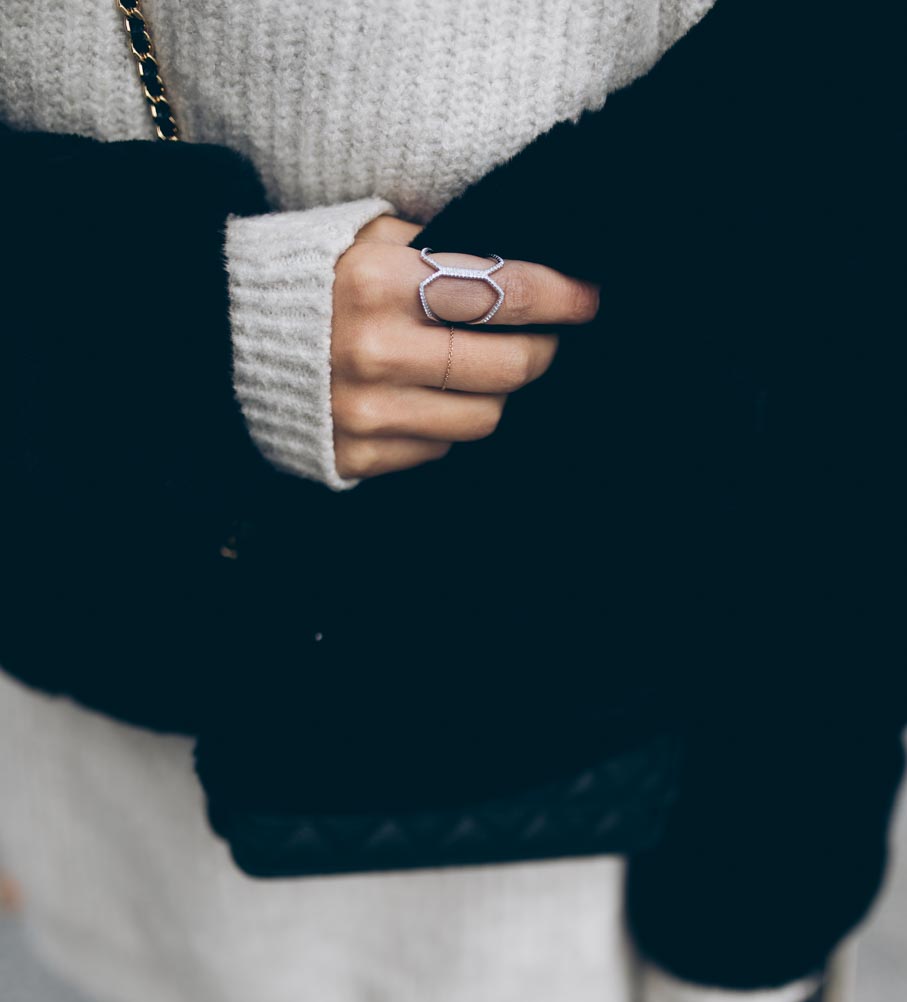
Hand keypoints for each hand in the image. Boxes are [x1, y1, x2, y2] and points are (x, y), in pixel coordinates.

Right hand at [331, 216, 599, 479]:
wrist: (219, 337)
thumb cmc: (305, 275)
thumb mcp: (362, 233)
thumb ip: (435, 247)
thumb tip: (519, 264)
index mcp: (379, 280)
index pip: (504, 291)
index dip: (560, 297)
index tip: (589, 300)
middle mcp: (375, 350)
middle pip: (506, 367)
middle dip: (541, 353)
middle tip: (546, 342)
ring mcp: (365, 410)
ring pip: (481, 417)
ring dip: (496, 394)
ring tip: (483, 372)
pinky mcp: (355, 454)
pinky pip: (436, 450)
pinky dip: (444, 426)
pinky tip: (428, 401)